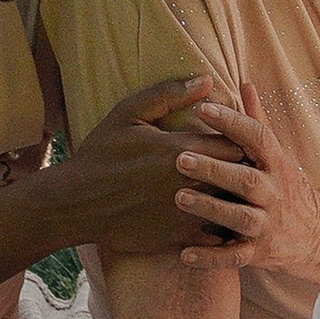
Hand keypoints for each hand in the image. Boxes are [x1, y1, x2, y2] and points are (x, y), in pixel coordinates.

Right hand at [52, 77, 235, 266]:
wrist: (76, 203)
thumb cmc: (101, 154)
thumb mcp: (129, 113)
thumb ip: (170, 94)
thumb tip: (207, 80)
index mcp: (182, 149)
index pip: (237, 144)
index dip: (240, 142)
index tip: (234, 141)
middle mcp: (190, 182)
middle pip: (240, 177)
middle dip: (243, 171)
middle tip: (240, 168)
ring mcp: (186, 213)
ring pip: (233, 208)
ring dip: (234, 200)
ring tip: (231, 193)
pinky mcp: (178, 238)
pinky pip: (216, 236)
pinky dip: (220, 227)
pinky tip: (214, 218)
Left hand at [170, 80, 319, 276]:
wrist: (318, 236)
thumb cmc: (288, 187)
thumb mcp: (278, 154)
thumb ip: (257, 122)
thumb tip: (244, 83)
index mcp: (277, 164)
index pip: (258, 138)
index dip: (232, 122)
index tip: (203, 108)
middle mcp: (274, 193)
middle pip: (245, 180)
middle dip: (214, 169)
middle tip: (180, 158)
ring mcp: (268, 225)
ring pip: (238, 217)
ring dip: (209, 208)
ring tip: (179, 198)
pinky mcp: (259, 253)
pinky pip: (233, 257)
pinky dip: (210, 258)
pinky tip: (183, 253)